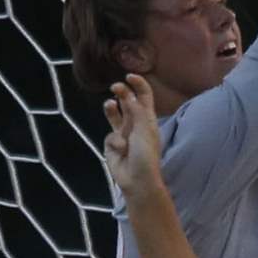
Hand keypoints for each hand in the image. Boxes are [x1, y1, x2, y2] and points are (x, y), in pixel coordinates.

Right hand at [103, 74, 161, 199]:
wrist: (137, 181)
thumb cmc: (146, 156)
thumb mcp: (144, 130)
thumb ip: (135, 110)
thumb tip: (128, 94)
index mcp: (148, 120)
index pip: (144, 97)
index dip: (138, 84)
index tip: (129, 76)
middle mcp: (136, 125)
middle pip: (128, 102)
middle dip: (122, 93)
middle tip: (116, 87)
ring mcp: (123, 135)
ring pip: (114, 116)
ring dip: (111, 109)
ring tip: (109, 104)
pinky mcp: (112, 145)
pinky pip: (109, 136)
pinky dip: (114, 142)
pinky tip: (120, 150)